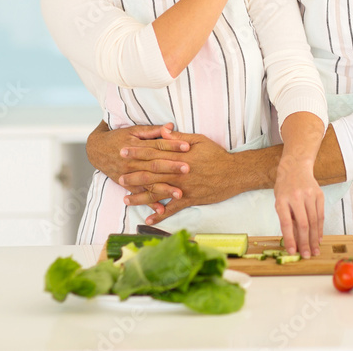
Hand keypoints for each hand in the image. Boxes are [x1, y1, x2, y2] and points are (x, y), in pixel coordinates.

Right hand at [86, 122, 190, 211]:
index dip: (172, 145)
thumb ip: (153, 130)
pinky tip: (161, 210)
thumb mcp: (134, 130)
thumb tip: (170, 126)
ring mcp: (129, 175)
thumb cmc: (118, 137)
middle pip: (154, 165)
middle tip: (188, 169)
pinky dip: (150, 203)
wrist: (97, 150)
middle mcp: (132, 162)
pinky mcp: (127, 185)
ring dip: (164, 189)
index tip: (188, 146)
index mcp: (136, 146)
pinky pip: (140, 195)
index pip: (157, 145)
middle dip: (171, 167)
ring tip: (179, 193)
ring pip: (149, 183)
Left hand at [123, 128, 241, 223]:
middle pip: (151, 174)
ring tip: (126, 199)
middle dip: (133, 175)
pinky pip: (172, 209)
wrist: (234, 173)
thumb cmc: (217, 155)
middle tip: (118, 176)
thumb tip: (164, 132)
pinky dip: (160, 215)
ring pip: (157, 193)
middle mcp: (178, 173)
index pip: (153, 153)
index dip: (137, 153)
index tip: (123, 152)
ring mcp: (183, 188)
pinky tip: (148, 219)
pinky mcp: (189, 199)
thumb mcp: (199, 140)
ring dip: (141, 197)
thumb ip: (180, 138)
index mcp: (178, 157)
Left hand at [274, 158, 324, 258]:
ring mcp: (309, 195)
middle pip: (303, 224)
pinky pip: (320, 215)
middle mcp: (296, 197)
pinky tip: (319, 238)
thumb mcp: (279, 201)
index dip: (290, 239)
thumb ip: (287, 218)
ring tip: (314, 251)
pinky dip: (320, 228)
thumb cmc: (285, 187)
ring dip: (314, 238)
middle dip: (305, 242)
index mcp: (282, 200)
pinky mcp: (319, 194)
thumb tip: (295, 240)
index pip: (286, 223)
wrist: (295, 167)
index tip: (292, 252)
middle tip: (306, 255)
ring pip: (314, 221)